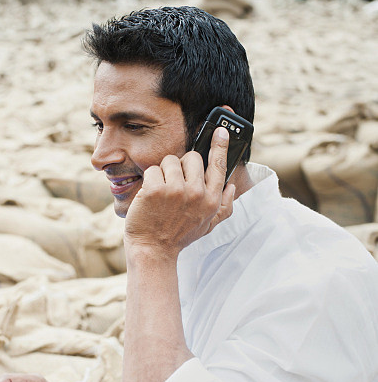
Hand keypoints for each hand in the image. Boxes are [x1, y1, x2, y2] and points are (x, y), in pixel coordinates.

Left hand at [124, 127, 234, 259]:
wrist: (153, 250)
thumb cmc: (178, 237)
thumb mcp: (207, 226)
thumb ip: (224, 207)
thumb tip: (231, 186)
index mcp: (211, 200)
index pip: (219, 166)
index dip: (220, 146)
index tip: (221, 131)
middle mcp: (196, 193)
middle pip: (192, 157)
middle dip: (181, 167)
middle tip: (174, 185)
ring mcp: (176, 190)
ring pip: (170, 161)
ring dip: (163, 174)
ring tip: (161, 194)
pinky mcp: (155, 189)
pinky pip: (153, 170)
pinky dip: (148, 181)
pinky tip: (149, 198)